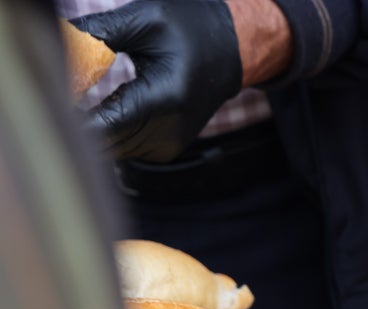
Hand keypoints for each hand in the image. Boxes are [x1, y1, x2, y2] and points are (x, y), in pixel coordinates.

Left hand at [72, 0, 287, 161]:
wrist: (230, 51)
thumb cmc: (189, 29)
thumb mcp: (145, 20)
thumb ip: (98, 33)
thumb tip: (58, 38)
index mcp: (166, 96)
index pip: (109, 122)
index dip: (75, 120)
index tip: (55, 107)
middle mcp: (171, 129)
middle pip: (107, 140)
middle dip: (79, 123)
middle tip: (65, 97)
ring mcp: (170, 144)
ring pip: (114, 149)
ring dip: (94, 129)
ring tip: (83, 101)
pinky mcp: (167, 149)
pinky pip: (126, 148)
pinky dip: (109, 132)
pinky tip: (107, 110)